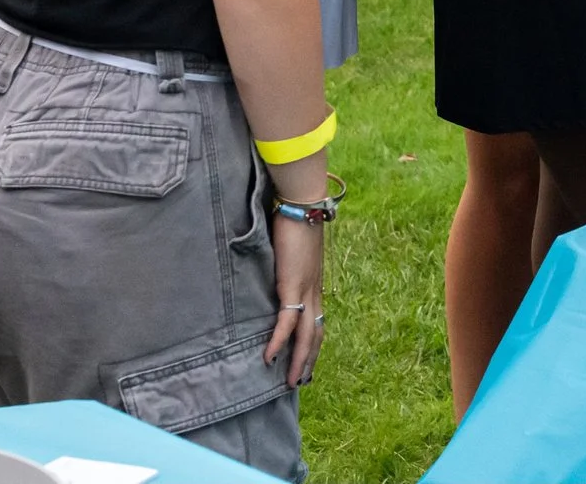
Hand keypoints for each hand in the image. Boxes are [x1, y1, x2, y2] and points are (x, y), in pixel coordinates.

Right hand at [264, 213, 323, 387]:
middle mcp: (314, 290)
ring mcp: (305, 289)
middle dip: (309, 360)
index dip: (313, 342)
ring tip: (292, 383)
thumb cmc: (293, 220)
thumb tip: (269, 267)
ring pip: (306, 335)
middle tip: (300, 383)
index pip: (317, 320)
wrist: (303, 204)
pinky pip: (286, 322)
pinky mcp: (293, 285)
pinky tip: (269, 357)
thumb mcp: (289, 250)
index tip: (307, 360)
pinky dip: (278, 342)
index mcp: (314, 284)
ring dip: (299, 361)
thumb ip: (282, 264)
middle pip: (315, 334)